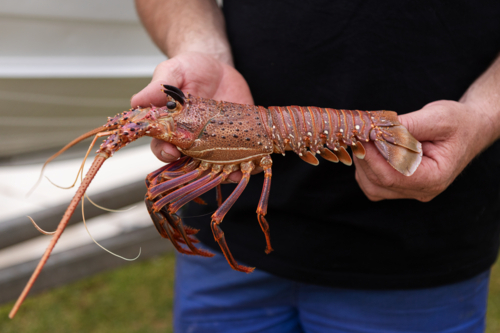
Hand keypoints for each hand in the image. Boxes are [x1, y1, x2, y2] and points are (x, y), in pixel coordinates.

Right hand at [131, 52, 253, 181]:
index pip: (162, 147)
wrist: (218, 68)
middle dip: (197, 168)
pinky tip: (254, 164)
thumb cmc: (190, 68)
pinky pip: (239, 159)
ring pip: (215, 167)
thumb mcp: (174, 71)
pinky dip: (247, 165)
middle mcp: (191, 141)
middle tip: (208, 165)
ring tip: (235, 171)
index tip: (172, 152)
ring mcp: (214, 143)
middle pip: (189, 163)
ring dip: (224, 172)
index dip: (165, 152)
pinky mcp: (236, 141)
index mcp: (171, 128)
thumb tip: (136, 102)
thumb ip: (159, 86)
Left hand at [353, 100, 490, 201]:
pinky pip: (373, 184)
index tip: (364, 133)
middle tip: (358, 132)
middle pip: (379, 182)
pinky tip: (369, 147)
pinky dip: (365, 167)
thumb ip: (408, 125)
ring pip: (371, 186)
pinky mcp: (400, 185)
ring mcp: (410, 191)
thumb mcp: (438, 117)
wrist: (468, 130)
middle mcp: (422, 190)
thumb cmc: (458, 123)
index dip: (373, 155)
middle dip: (364, 156)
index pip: (393, 175)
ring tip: (364, 137)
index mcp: (434, 178)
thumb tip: (377, 129)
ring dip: (362, 162)